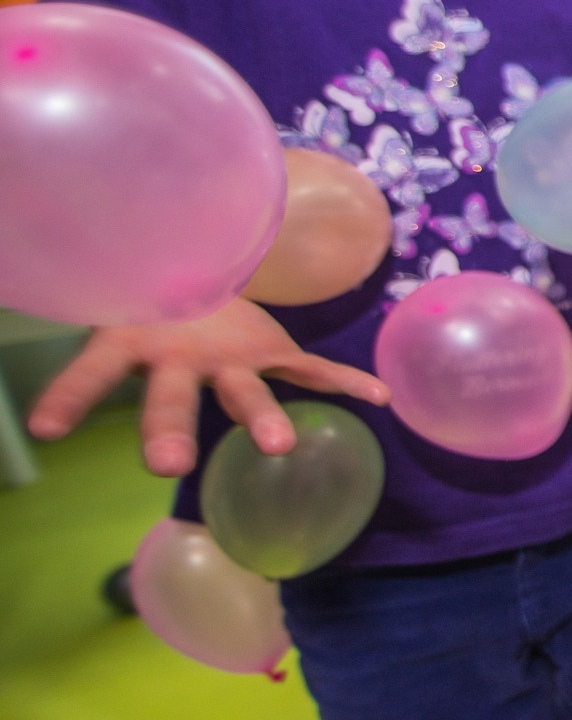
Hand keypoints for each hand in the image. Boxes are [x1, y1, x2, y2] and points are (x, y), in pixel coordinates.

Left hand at [25, 298, 389, 476]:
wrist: (199, 253)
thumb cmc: (145, 309)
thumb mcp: (111, 326)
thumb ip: (93, 366)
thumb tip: (45, 408)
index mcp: (132, 342)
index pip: (93, 368)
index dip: (69, 395)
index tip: (45, 428)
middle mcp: (182, 352)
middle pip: (173, 395)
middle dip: (169, 428)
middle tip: (166, 466)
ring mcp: (233, 353)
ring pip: (245, 390)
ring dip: (259, 417)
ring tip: (278, 447)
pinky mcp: (274, 352)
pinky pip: (312, 372)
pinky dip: (345, 383)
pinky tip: (378, 398)